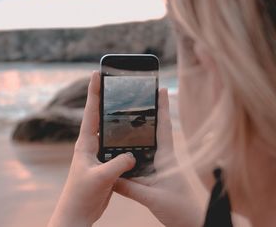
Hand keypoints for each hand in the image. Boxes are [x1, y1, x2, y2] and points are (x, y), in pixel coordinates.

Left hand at [48, 71, 135, 226]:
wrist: (77, 212)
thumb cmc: (81, 194)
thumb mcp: (100, 178)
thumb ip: (117, 165)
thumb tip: (132, 154)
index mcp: (85, 143)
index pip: (90, 112)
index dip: (94, 92)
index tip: (96, 73)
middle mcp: (90, 145)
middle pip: (100, 116)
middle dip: (106, 99)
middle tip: (114, 82)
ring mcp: (98, 154)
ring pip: (110, 131)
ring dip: (116, 119)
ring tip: (127, 104)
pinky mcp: (105, 164)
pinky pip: (117, 147)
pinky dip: (124, 139)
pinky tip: (134, 136)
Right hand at [114, 89, 203, 226]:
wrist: (193, 223)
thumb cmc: (180, 209)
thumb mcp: (151, 198)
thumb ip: (129, 187)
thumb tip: (109, 176)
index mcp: (166, 157)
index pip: (163, 126)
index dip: (161, 107)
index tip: (159, 88)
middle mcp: (163, 158)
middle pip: (152, 131)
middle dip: (144, 115)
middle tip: (131, 101)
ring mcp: (160, 166)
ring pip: (145, 146)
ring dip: (135, 135)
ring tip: (120, 123)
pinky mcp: (156, 176)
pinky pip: (141, 161)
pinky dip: (131, 155)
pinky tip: (120, 154)